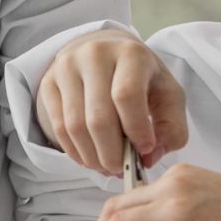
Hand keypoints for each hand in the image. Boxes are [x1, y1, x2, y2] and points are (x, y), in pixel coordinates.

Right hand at [36, 29, 188, 175]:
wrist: (106, 52)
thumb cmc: (142, 78)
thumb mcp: (168, 96)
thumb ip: (171, 129)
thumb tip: (149, 158)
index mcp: (130, 53)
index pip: (126, 96)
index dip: (136, 130)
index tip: (146, 150)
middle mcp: (94, 54)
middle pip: (98, 117)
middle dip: (112, 154)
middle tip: (122, 168)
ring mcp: (67, 68)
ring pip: (75, 126)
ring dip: (92, 157)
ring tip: (108, 166)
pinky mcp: (49, 83)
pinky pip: (58, 128)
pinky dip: (75, 152)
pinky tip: (91, 157)